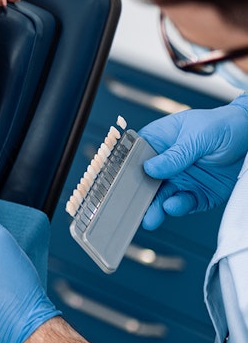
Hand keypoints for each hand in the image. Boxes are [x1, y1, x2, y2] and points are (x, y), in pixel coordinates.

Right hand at [139, 96, 247, 229]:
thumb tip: (151, 168)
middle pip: (145, 183)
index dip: (128, 174)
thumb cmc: (221, 126)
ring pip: (161, 197)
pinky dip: (179, 207)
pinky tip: (175, 205)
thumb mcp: (196, 136)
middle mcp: (165, 164)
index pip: (135, 160)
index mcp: (157, 143)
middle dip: (140, 198)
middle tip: (135, 210)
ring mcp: (179, 179)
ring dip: (155, 208)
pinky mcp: (195, 193)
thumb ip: (175, 155)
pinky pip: (184, 203)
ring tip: (151, 216)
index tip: (122, 187)